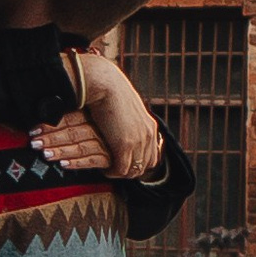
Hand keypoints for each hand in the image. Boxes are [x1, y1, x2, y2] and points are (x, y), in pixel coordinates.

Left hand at [34, 114, 114, 175]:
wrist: (129, 147)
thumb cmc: (103, 131)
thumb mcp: (89, 118)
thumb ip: (71, 119)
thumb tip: (44, 122)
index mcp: (93, 115)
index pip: (70, 118)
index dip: (51, 125)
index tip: (34, 130)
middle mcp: (99, 129)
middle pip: (73, 133)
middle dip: (52, 138)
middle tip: (35, 143)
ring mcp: (106, 144)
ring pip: (81, 147)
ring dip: (62, 151)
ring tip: (46, 154)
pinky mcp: (110, 159)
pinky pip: (92, 161)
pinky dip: (77, 163)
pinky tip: (64, 165)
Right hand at [75, 51, 163, 181]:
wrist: (105, 83)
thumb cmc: (109, 90)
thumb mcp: (125, 106)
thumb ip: (127, 118)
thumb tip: (119, 123)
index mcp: (150, 125)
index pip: (152, 156)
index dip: (139, 163)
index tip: (124, 163)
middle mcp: (148, 134)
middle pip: (145, 166)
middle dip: (130, 171)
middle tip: (113, 169)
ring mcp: (138, 141)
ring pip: (133, 171)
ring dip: (120, 172)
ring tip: (106, 169)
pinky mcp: (125, 145)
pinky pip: (121, 170)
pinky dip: (111, 172)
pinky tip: (102, 168)